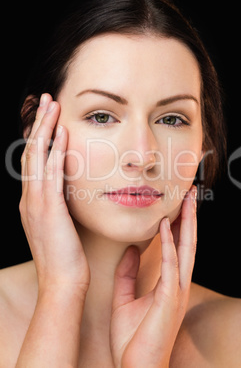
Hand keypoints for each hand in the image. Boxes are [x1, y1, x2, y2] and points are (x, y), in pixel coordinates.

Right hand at [19, 93, 89, 293]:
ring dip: (45, 129)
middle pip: (31, 152)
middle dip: (40, 124)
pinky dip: (55, 150)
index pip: (33, 161)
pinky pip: (51, 172)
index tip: (49, 118)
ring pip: (37, 156)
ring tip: (53, 106)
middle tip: (48, 101)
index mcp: (33, 202)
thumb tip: (68, 190)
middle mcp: (30, 198)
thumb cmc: (65, 256)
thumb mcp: (59, 226)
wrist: (62, 282)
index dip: (39, 137)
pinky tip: (61, 133)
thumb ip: (59, 205)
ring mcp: (36, 202)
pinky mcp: (49, 208)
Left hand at [110, 186, 196, 367]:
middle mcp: (177, 283)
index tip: (177, 203)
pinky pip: (170, 265)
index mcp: (168, 283)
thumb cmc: (132, 339)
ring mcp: (176, 290)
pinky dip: (168, 243)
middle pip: (187, 242)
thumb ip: (127, 273)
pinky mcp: (169, 298)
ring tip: (187, 200)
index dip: (179, 223)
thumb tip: (130, 248)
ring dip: (186, 223)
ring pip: (185, 249)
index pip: (177, 246)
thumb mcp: (124, 298)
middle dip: (190, 216)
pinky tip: (165, 226)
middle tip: (191, 193)